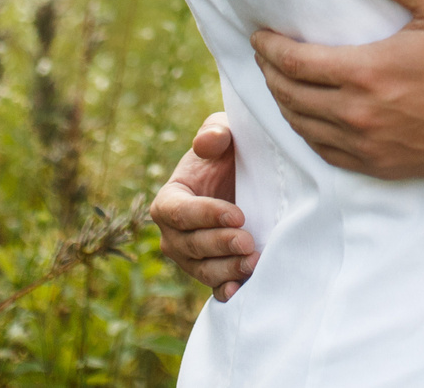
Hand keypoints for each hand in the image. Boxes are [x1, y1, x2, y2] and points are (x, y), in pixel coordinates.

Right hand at [151, 113, 256, 299]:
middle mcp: (173, 234)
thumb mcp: (223, 133)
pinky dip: (224, 291)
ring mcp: (190, 258)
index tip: (238, 214)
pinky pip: (213, 288)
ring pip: (202, 269)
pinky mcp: (210, 272)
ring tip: (254, 262)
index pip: (179, 212)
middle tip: (247, 241)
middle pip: (190, 245)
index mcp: (169, 200)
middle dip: (220, 244)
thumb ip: (214, 132)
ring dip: (227, 269)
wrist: (245, 181)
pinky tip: (239, 291)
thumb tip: (209, 142)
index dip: (205, 215)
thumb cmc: (229, 153)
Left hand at [251, 0, 423, 181]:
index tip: (259, 36)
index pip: (297, 63)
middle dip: (271, 73)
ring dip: (284, 104)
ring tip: (279, 84)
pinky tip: (308, 122)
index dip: (270, 49)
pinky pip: (328, 155)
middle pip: (292, 95)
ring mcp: (368, 145)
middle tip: (265, 56)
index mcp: (367, 72)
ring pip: (305, 127)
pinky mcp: (381, 166)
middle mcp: (359, 113)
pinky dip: (308, 135)